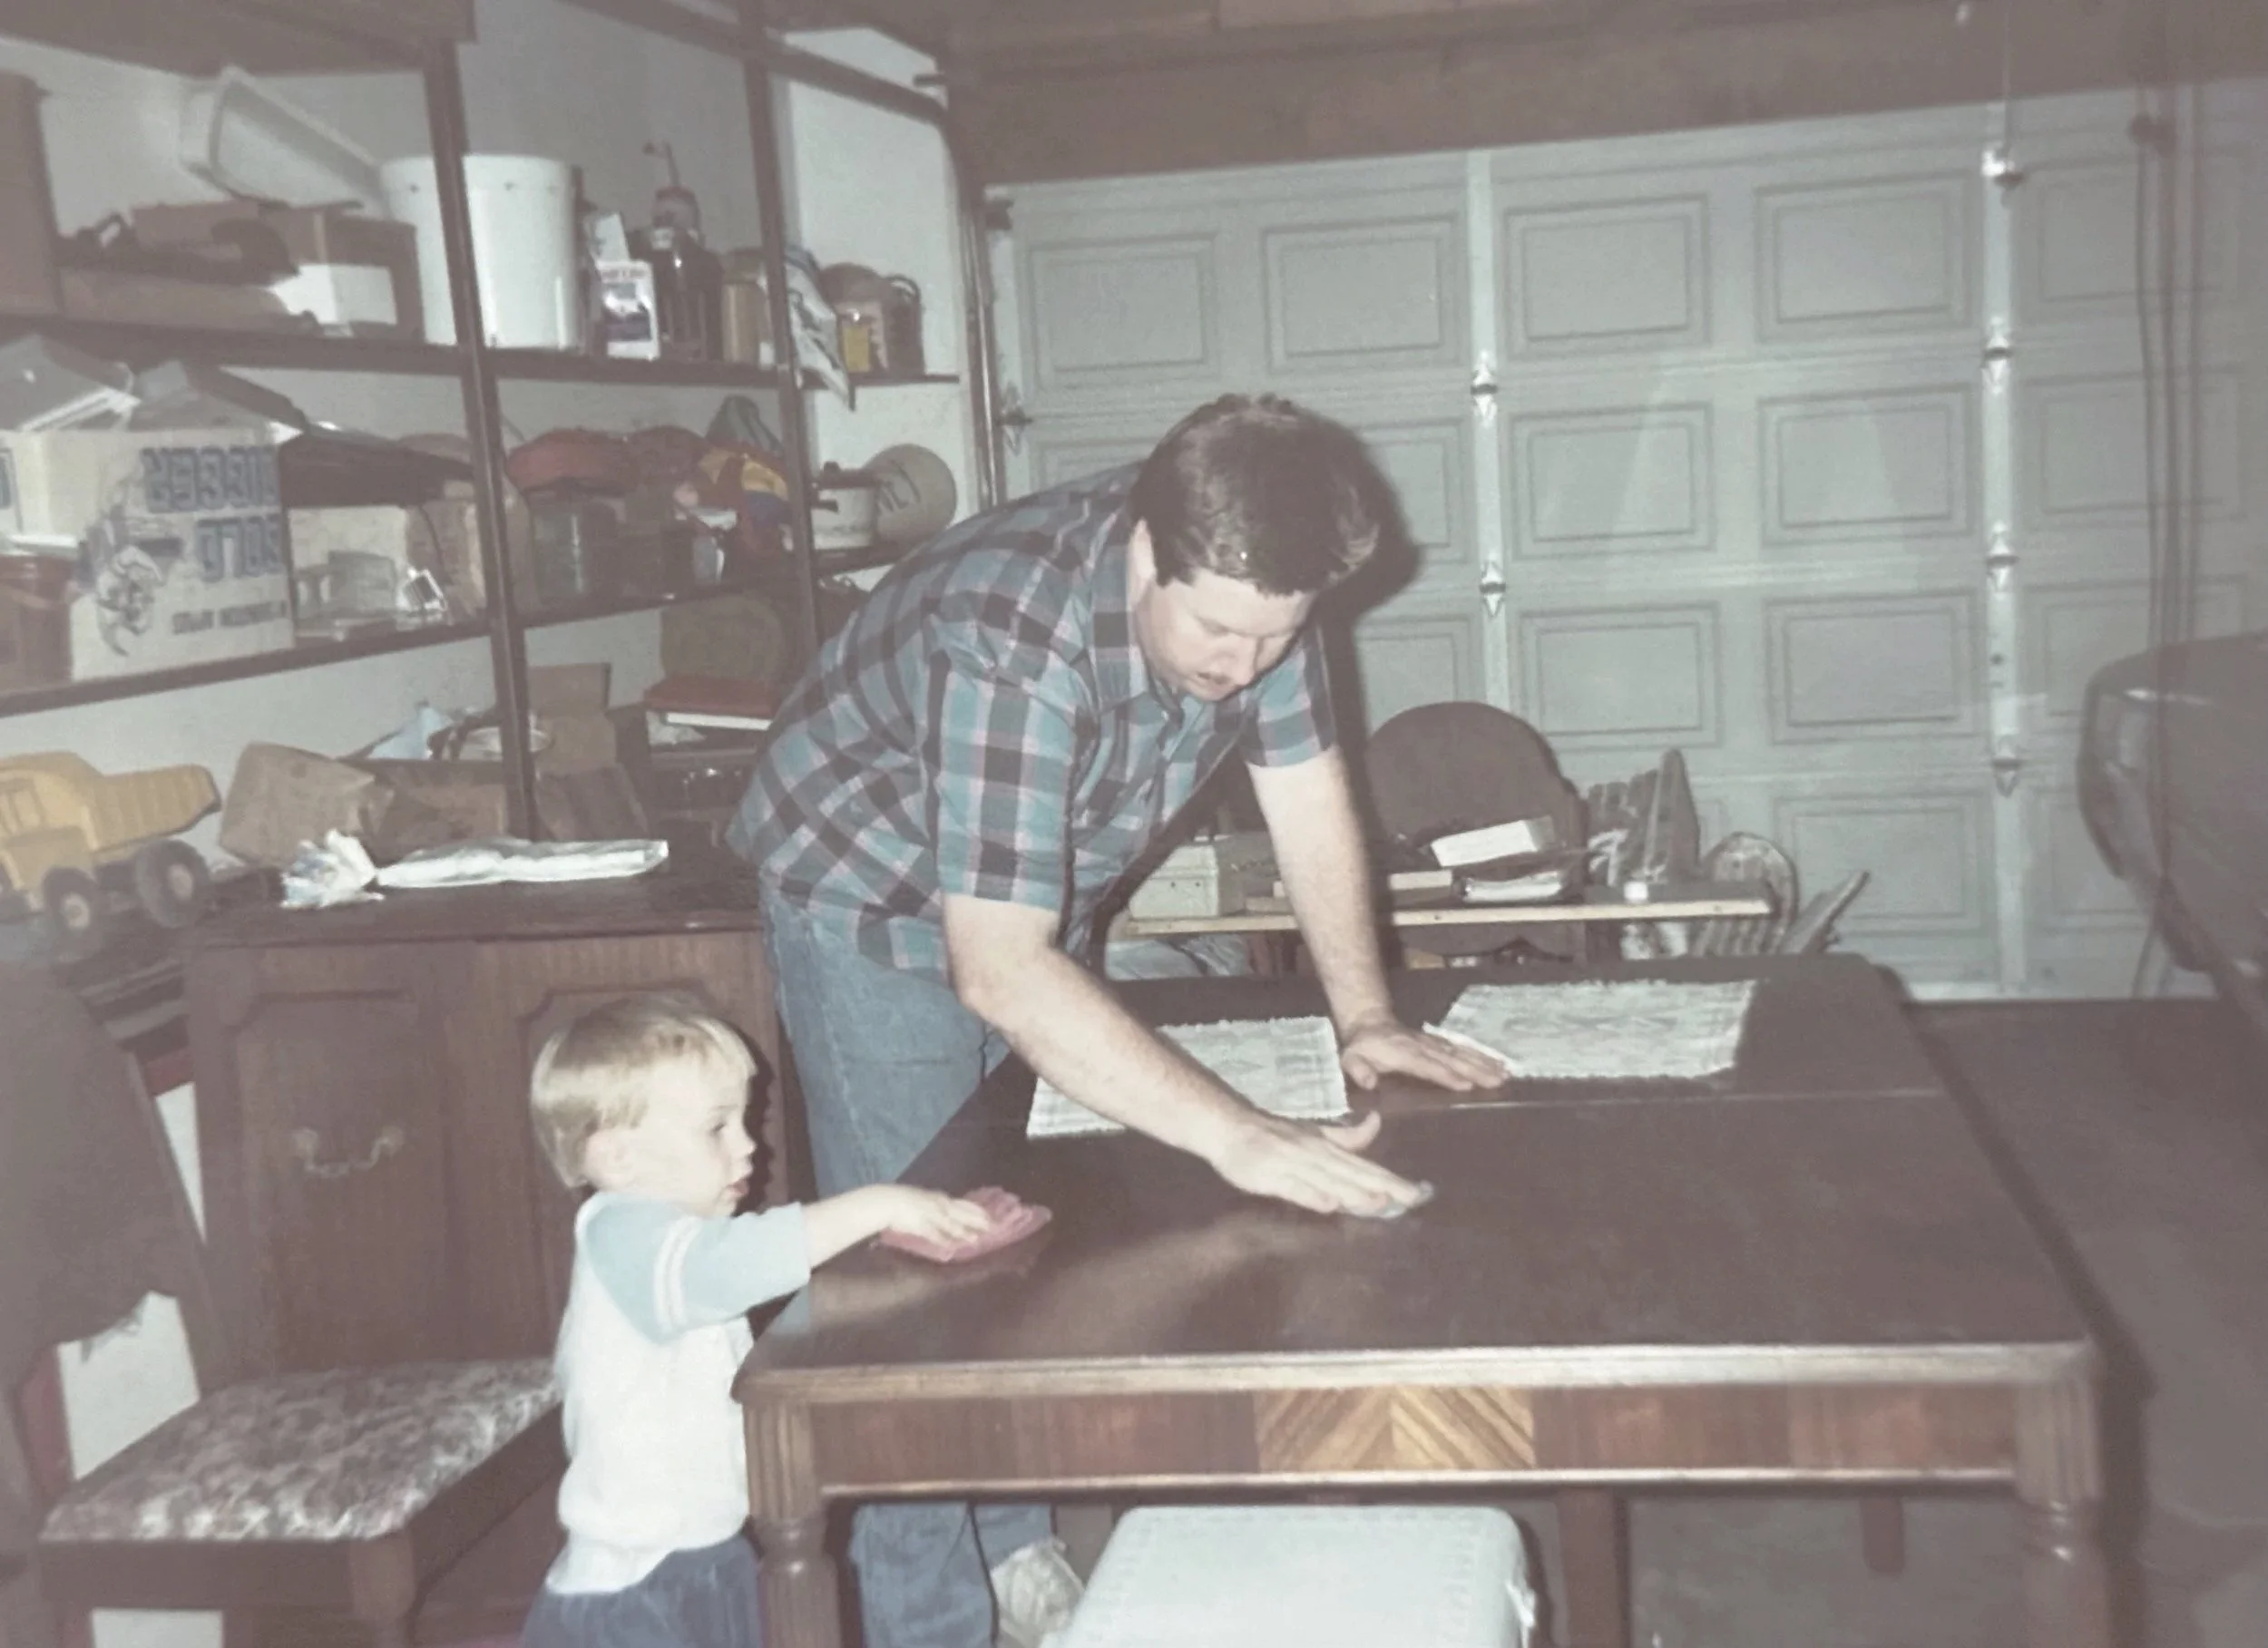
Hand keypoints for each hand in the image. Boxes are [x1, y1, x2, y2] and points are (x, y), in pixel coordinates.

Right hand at [866, 1185, 997, 1246]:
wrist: (886, 1201)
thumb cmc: (905, 1200)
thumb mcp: (927, 1200)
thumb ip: (939, 1206)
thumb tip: (952, 1212)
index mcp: (941, 1199)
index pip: (965, 1204)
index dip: (979, 1211)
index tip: (992, 1217)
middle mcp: (939, 1205)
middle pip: (962, 1213)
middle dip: (978, 1221)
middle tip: (993, 1228)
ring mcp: (930, 1215)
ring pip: (951, 1224)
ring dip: (964, 1232)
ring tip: (977, 1240)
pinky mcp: (920, 1226)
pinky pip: (934, 1234)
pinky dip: (944, 1240)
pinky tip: (953, 1248)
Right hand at [1207, 1108, 1429, 1217]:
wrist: (1230, 1126)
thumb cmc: (1275, 1134)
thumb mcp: (1315, 1134)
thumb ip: (1346, 1136)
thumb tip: (1377, 1123)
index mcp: (1328, 1147)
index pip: (1367, 1166)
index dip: (1394, 1180)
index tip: (1422, 1193)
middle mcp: (1315, 1154)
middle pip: (1355, 1173)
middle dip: (1385, 1187)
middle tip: (1414, 1200)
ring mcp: (1292, 1164)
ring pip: (1328, 1180)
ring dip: (1353, 1191)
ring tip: (1381, 1203)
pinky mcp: (1269, 1175)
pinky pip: (1293, 1187)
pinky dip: (1310, 1195)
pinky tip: (1328, 1205)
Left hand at [1339, 1018, 1506, 1091]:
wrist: (1370, 1023)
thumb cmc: (1361, 1048)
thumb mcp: (1350, 1059)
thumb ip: (1358, 1069)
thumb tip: (1368, 1081)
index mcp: (1404, 1054)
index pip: (1428, 1066)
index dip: (1446, 1075)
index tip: (1466, 1085)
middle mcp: (1423, 1047)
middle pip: (1452, 1059)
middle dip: (1476, 1070)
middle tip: (1498, 1081)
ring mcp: (1434, 1043)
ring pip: (1462, 1053)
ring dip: (1484, 1063)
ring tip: (1505, 1074)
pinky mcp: (1441, 1043)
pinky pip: (1463, 1048)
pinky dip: (1482, 1055)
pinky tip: (1498, 1063)